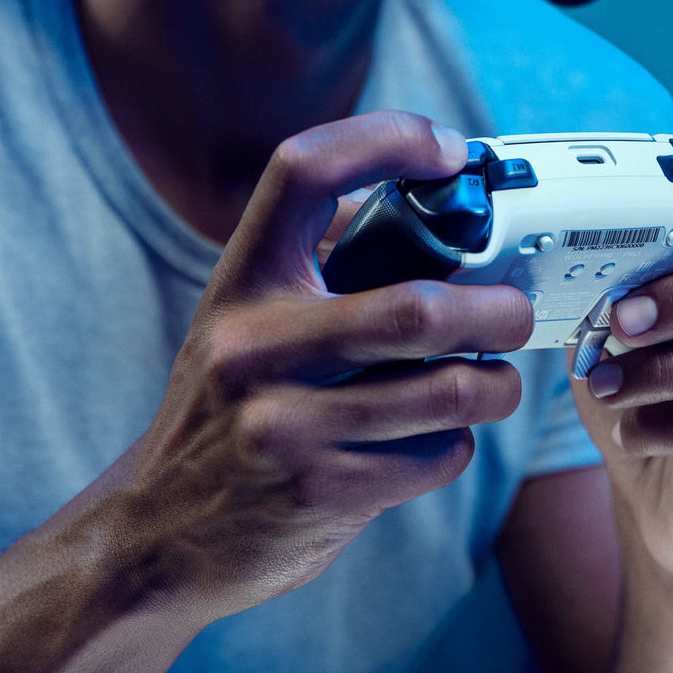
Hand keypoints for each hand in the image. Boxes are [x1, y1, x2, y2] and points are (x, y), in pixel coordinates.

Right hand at [123, 110, 532, 622]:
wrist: (159, 532)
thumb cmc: (227, 408)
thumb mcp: (246, 320)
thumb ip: (321, 266)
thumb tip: (429, 206)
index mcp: (240, 282)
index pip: (303, 171)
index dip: (386, 139)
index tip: (450, 153)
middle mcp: (252, 345)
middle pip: (417, 309)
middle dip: (497, 311)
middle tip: (513, 312)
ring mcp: (283, 424)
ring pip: (448, 391)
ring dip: (495, 385)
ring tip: (491, 381)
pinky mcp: (319, 493)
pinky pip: (437, 455)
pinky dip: (455, 444)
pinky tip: (430, 441)